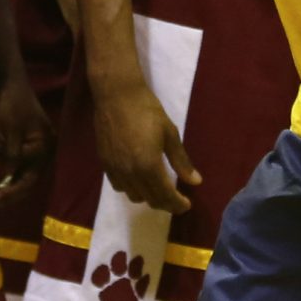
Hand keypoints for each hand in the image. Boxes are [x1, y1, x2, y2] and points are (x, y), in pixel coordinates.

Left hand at [0, 64, 51, 204]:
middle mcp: (43, 148)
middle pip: (27, 178)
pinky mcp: (19, 138)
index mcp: (45, 145)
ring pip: (19, 170)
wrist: (4, 76)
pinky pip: (12, 158)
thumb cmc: (10, 100)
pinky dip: (0, 158)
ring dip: (4, 181)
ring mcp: (32, 144)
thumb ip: (12, 155)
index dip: (10, 191)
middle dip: (8, 192)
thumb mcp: (11, 129)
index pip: (29, 178)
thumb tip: (10, 179)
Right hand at [89, 67, 197, 213]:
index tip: (187, 205)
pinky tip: (139, 179)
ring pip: (134, 196)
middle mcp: (130, 173)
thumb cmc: (147, 110)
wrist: (116, 95)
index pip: (165, 196)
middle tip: (177, 200)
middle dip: (165, 204)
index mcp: (148, 166)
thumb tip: (196, 182)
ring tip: (159, 189)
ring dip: (148, 197)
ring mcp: (115, 170)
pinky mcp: (105, 164)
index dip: (177, 204)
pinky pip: (119, 186)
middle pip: (150, 199)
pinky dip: (132, 189)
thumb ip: (181, 161)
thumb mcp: (170, 134)